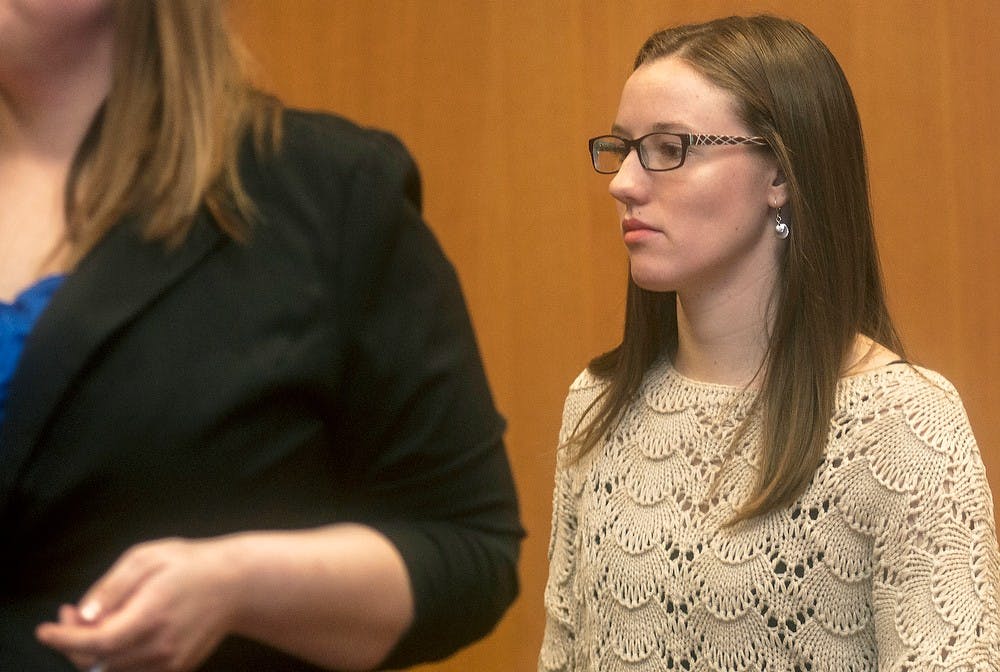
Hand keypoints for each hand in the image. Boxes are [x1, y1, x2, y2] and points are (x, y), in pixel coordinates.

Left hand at [36, 536, 241, 671]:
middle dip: (73, 641)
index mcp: (152, 616)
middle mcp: (160, 647)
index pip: (96, 642)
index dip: (63, 639)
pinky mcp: (176, 668)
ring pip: (113, 670)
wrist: (237, 584)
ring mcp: (170, 662)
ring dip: (94, 651)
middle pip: (98, 661)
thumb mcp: (148, 558)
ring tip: (95, 620)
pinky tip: (118, 631)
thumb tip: (84, 616)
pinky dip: (116, 657)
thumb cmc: (191, 565)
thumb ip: (112, 587)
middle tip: (70, 613)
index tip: (44, 629)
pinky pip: (133, 671)